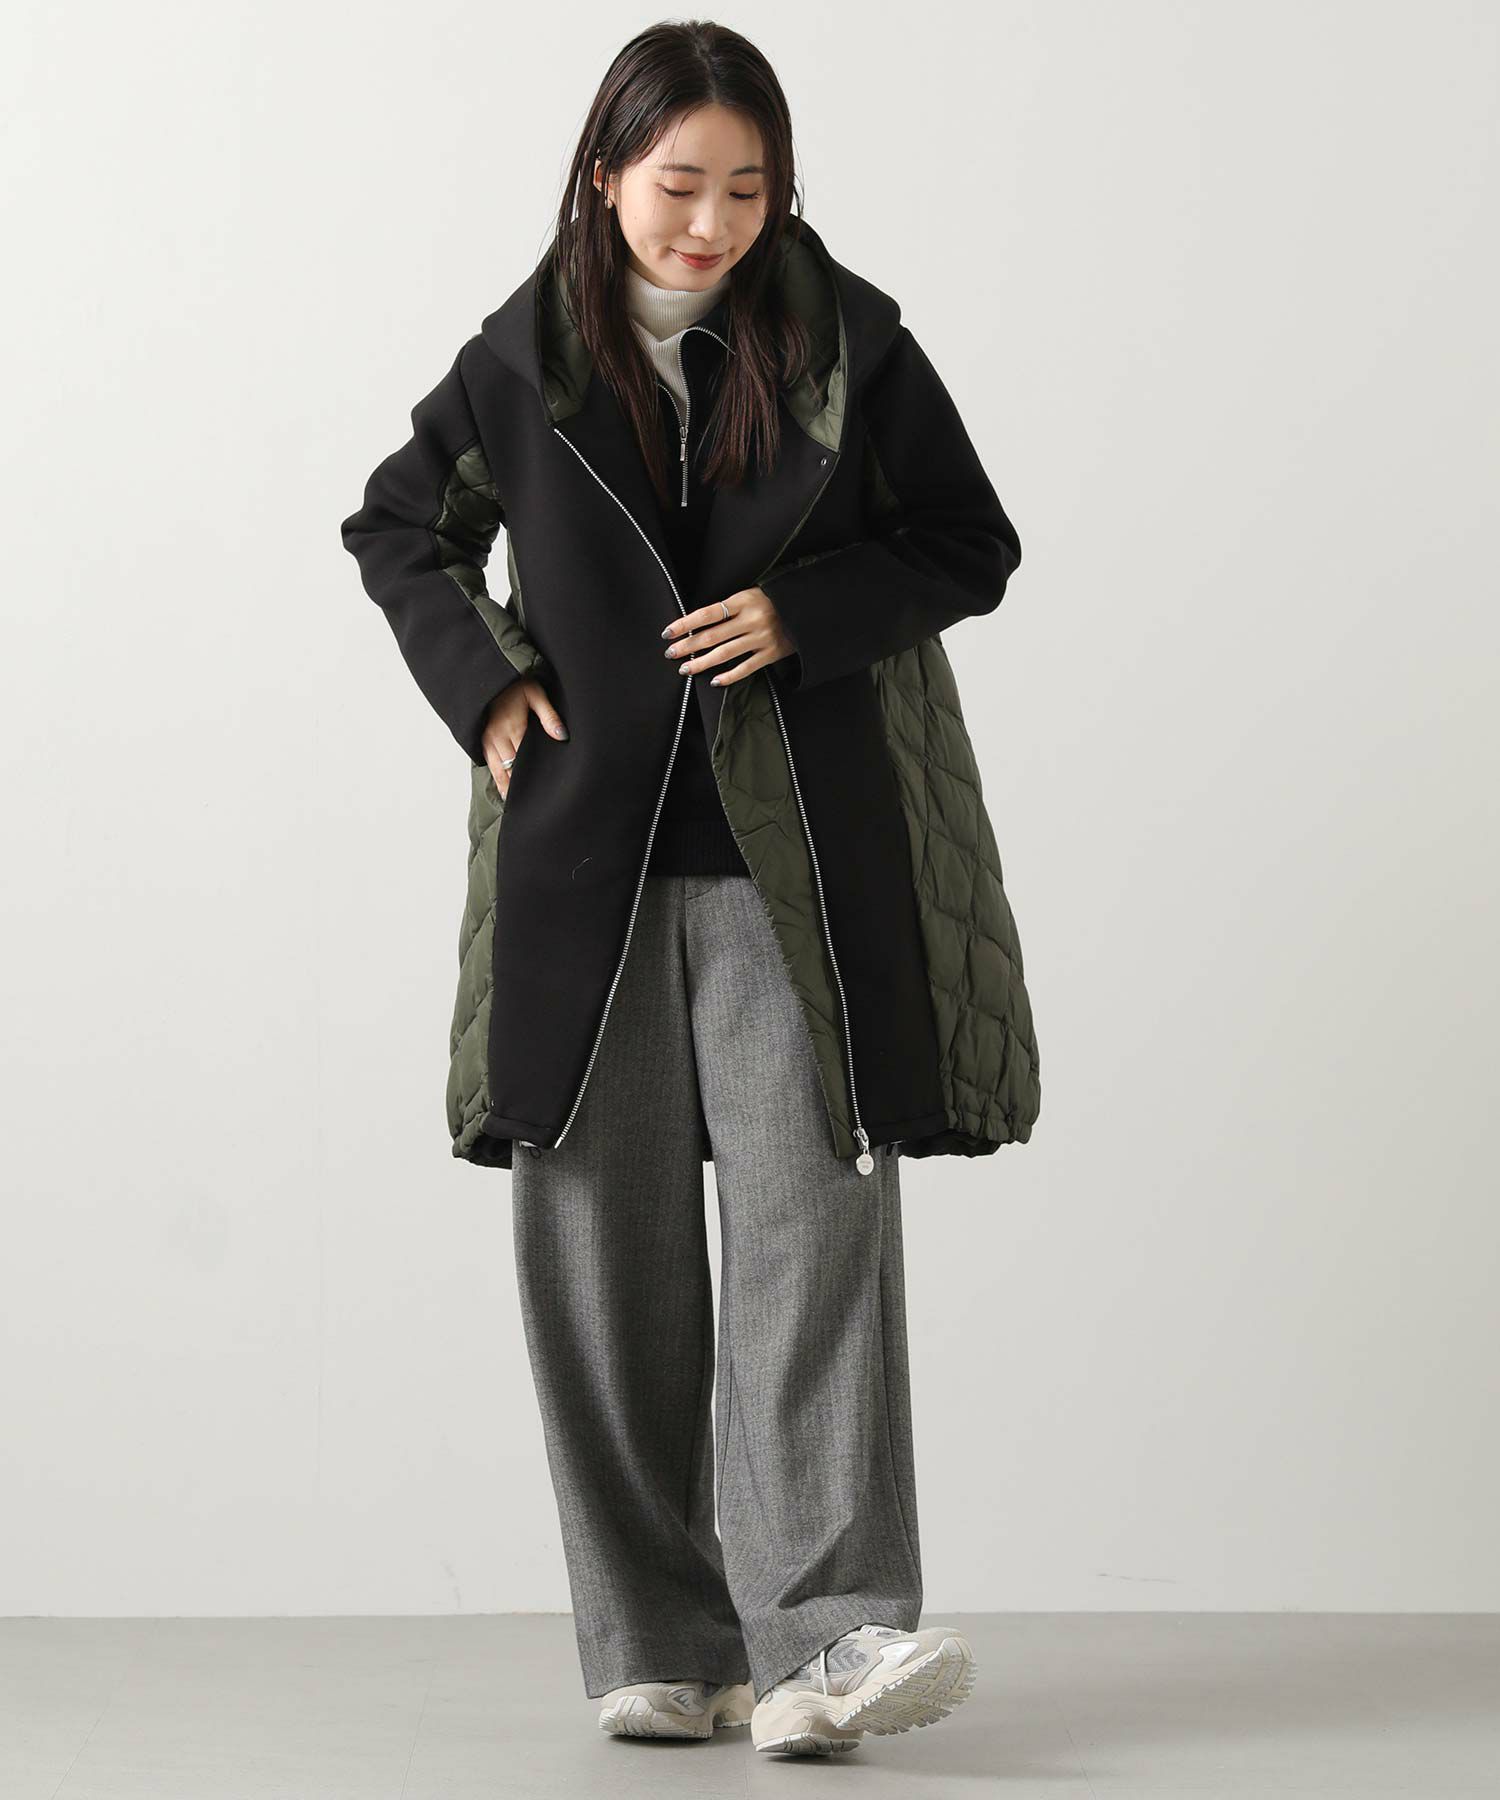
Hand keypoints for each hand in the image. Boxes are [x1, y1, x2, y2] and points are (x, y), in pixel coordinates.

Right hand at [481, 679, 566, 798]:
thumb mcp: (535, 694)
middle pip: (512, 768)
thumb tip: (562, 735)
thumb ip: (548, 715)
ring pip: (500, 771)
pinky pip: (490, 766)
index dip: (534, 774)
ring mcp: (488, 742)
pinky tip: (506, 792)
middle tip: (535, 803)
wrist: (488, 677)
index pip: (526, 758)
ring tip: (519, 806)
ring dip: (509, 787)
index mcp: (514, 728)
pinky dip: (498, 780)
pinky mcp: (483, 742)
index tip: (544, 789)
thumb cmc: (514, 685)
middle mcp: (498, 738)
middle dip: (522, 784)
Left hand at [660, 586, 795, 685]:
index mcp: (743, 601)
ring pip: (725, 654)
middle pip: (712, 636)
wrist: (805, 610)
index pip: (707, 613)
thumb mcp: (749, 596)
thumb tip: (696, 626)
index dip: (685, 624)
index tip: (668, 632)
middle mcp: (752, 620)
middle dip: (688, 646)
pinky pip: (745, 668)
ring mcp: (762, 638)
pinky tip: (714, 681)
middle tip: (671, 654)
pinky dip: (729, 676)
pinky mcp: (771, 654)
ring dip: (701, 663)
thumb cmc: (771, 602)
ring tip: (685, 669)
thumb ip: (728, 609)